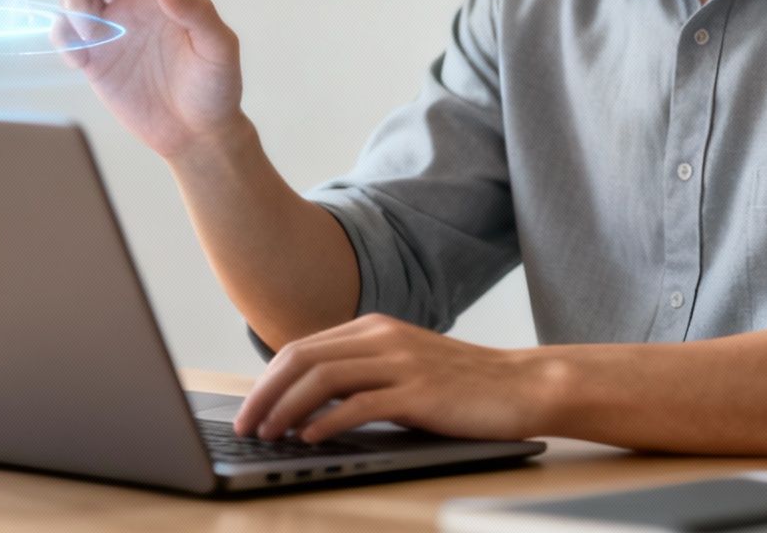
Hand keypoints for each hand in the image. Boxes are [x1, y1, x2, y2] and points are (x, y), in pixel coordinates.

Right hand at [54, 0, 245, 160]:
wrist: (196, 133)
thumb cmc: (215, 86)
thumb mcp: (219, 48)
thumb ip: (199, 15)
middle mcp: (132, 6)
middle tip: (96, 9)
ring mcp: (111, 33)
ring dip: (72, 6)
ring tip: (92, 36)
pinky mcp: (94, 61)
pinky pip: (64, 36)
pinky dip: (62, 37)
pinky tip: (81, 56)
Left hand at [233, 314, 546, 443]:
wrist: (521, 385)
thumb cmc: (460, 386)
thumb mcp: (402, 367)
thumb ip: (361, 374)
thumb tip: (306, 403)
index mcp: (373, 327)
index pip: (302, 349)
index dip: (267, 380)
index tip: (249, 409)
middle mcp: (382, 337)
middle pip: (302, 359)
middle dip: (264, 394)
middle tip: (245, 425)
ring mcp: (400, 362)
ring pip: (323, 378)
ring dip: (286, 408)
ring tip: (269, 435)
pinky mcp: (419, 391)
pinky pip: (360, 404)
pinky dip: (327, 421)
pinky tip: (310, 438)